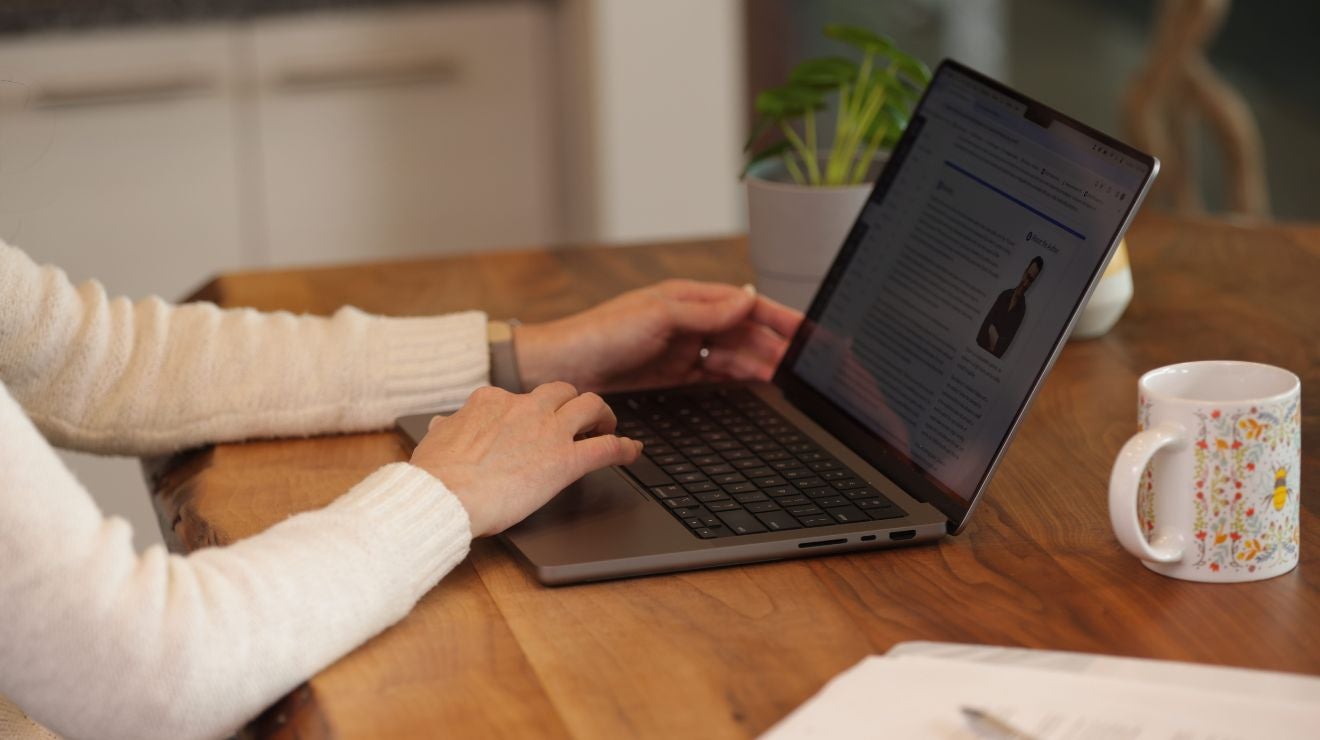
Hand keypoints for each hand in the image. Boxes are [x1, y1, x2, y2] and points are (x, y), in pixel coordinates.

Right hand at [409, 382, 641, 536]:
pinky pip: (606, 447)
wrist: (445, 495)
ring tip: (608, 427)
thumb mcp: (435, 439)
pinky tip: (632, 452)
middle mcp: (525, 407)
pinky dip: (624, 448)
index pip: (520, 397)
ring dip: (604, 415)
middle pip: (562, 391)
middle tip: (580, 419)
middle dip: (574, 402)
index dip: (532, 410)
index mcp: (492, 401)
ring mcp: (548, 431)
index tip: (534, 422)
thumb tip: (442, 424)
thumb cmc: (437, 475)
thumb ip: (446, 428)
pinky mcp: (565, 460)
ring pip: (591, 405)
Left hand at [513, 280, 803, 392]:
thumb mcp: (658, 316)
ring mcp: (683, 349)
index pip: (746, 304)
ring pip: (734, 356)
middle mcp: (690, 321)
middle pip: (746, 331)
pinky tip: (758, 385)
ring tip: (788, 377)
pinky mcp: (674, 375)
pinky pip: (716, 376)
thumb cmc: (601, 333)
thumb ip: (706, 312)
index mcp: (689, 298)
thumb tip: (748, 298)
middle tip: (806, 363)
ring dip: (762, 364)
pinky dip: (738, 380)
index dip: (779, 316)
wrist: (562, 369)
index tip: (807, 331)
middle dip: (777, 344)